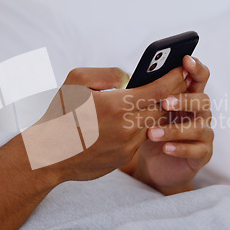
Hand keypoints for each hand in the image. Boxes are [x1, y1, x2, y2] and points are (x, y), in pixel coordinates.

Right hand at [28, 66, 188, 181]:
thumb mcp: (76, 81)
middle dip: (172, 95)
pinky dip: (141, 128)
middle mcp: (126, 128)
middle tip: (177, 82)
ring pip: (153, 126)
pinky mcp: (122, 160)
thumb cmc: (58, 114)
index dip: (175, 78)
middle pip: (163, 109)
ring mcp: (126, 147)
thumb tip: (129, 77)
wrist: (46, 155)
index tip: (183, 69)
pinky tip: (135, 120)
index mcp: (117, 106)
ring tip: (158, 99)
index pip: (160, 90)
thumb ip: (107, 73)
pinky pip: (139, 140)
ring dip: (157, 113)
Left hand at [121, 56, 212, 194]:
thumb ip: (148, 95)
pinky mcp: (203, 154)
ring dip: (174, 129)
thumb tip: (133, 79)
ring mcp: (204, 133)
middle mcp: (201, 113)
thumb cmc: (151, 130)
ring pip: (198, 127)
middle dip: (184, 99)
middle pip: (203, 100)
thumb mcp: (147, 111)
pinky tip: (165, 148)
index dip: (195, 67)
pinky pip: (197, 150)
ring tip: (152, 133)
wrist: (153, 163)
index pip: (199, 77)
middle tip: (164, 102)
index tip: (186, 59)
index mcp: (189, 96)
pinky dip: (180, 148)